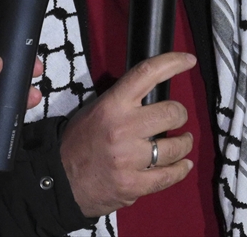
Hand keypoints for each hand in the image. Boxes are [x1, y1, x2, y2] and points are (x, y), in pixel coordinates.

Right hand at [60, 52, 196, 217]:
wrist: (58, 179)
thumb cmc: (79, 141)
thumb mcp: (96, 110)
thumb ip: (124, 100)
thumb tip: (154, 91)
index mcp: (112, 105)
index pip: (147, 74)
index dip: (173, 63)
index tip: (188, 60)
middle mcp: (123, 128)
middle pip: (172, 113)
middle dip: (180, 114)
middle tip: (176, 118)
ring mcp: (129, 159)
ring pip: (176, 147)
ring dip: (184, 143)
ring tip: (182, 142)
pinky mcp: (133, 185)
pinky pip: (168, 176)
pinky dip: (180, 169)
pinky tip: (183, 165)